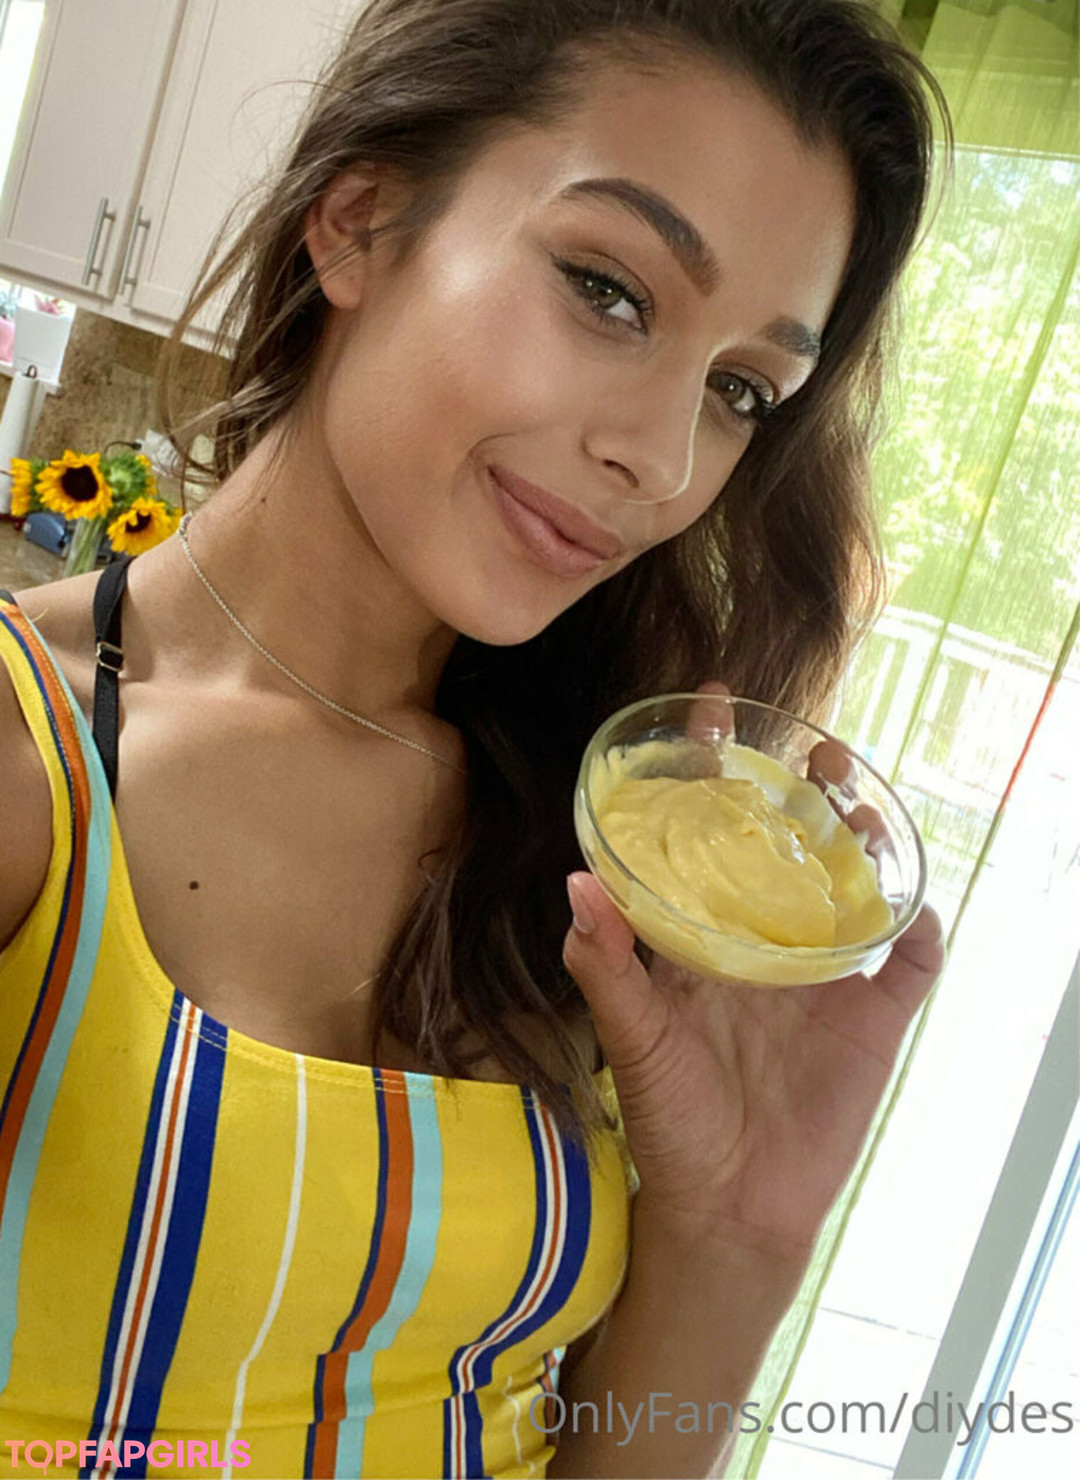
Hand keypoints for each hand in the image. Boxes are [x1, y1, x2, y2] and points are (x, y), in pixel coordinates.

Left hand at [563, 681, 944, 1258]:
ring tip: (856, 794)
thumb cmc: (670, 1123)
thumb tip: (575, 884)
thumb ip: (607, 969)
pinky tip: (913, 905)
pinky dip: (916, 932)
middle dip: (798, 785)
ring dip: (863, 837)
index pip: (703, 832)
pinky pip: (903, 966)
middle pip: (787, 843)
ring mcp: (820, 978)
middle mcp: (762, 942)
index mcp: (702, 936)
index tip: (704, 703)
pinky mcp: (868, 1022)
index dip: (705, 768)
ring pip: (851, 886)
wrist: (729, 1209)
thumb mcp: (632, 1042)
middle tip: (808, 739)